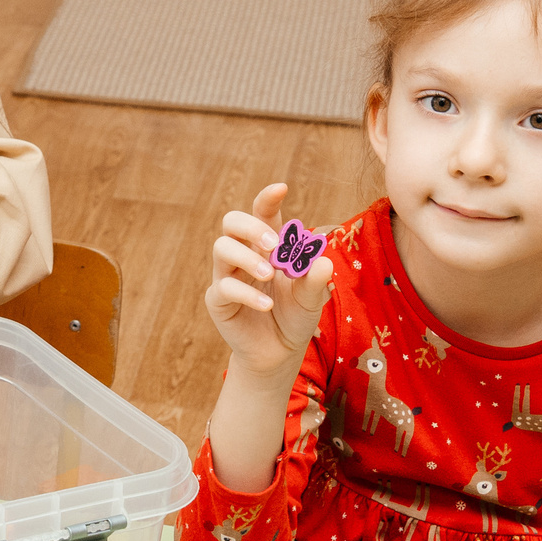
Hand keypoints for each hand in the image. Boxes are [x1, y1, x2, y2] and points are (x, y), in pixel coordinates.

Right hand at [204, 184, 332, 381]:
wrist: (279, 352)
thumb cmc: (295, 316)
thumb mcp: (311, 298)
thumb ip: (315, 280)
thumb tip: (323, 262)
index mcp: (267, 245)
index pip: (262, 213)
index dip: (267, 198)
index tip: (282, 188)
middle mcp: (244, 254)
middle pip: (231, 222)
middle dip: (250, 225)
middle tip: (273, 243)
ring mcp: (227, 275)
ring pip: (221, 248)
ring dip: (246, 257)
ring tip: (268, 273)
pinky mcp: (218, 299)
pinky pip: (225, 287)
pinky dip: (248, 294)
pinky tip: (267, 306)